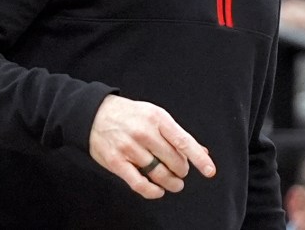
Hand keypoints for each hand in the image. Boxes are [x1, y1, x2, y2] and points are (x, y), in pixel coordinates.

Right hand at [88, 95, 214, 199]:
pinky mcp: (117, 162)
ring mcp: (130, 148)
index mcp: (157, 118)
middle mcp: (144, 132)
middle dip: (182, 170)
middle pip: (173, 160)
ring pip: (158, 173)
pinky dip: (152, 191)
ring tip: (174, 183)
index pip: (183, 141)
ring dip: (171, 182)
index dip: (198, 158)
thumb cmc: (129, 115)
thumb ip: (176, 134)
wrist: (94, 114)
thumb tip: (201, 151)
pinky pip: (139, 183)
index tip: (209, 170)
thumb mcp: (155, 115)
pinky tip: (158, 190)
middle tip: (181, 171)